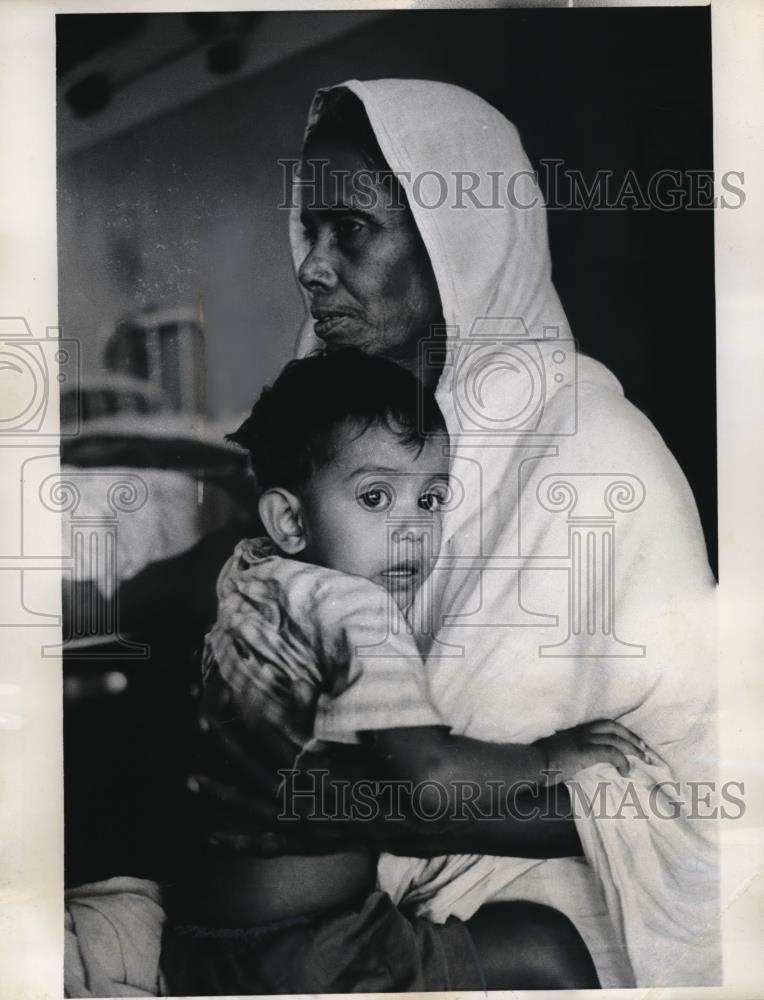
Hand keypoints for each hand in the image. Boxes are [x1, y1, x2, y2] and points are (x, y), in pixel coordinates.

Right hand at [535, 719, 656, 784]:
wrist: (532, 763)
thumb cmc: (542, 762)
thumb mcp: (560, 752)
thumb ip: (572, 752)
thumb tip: (580, 762)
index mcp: (578, 731)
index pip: (606, 725)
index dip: (623, 732)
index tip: (635, 742)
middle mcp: (583, 731)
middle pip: (615, 728)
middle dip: (633, 738)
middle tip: (646, 750)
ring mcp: (584, 740)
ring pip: (617, 739)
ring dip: (633, 749)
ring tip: (643, 759)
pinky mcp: (585, 751)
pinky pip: (612, 752)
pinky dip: (622, 761)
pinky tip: (626, 772)